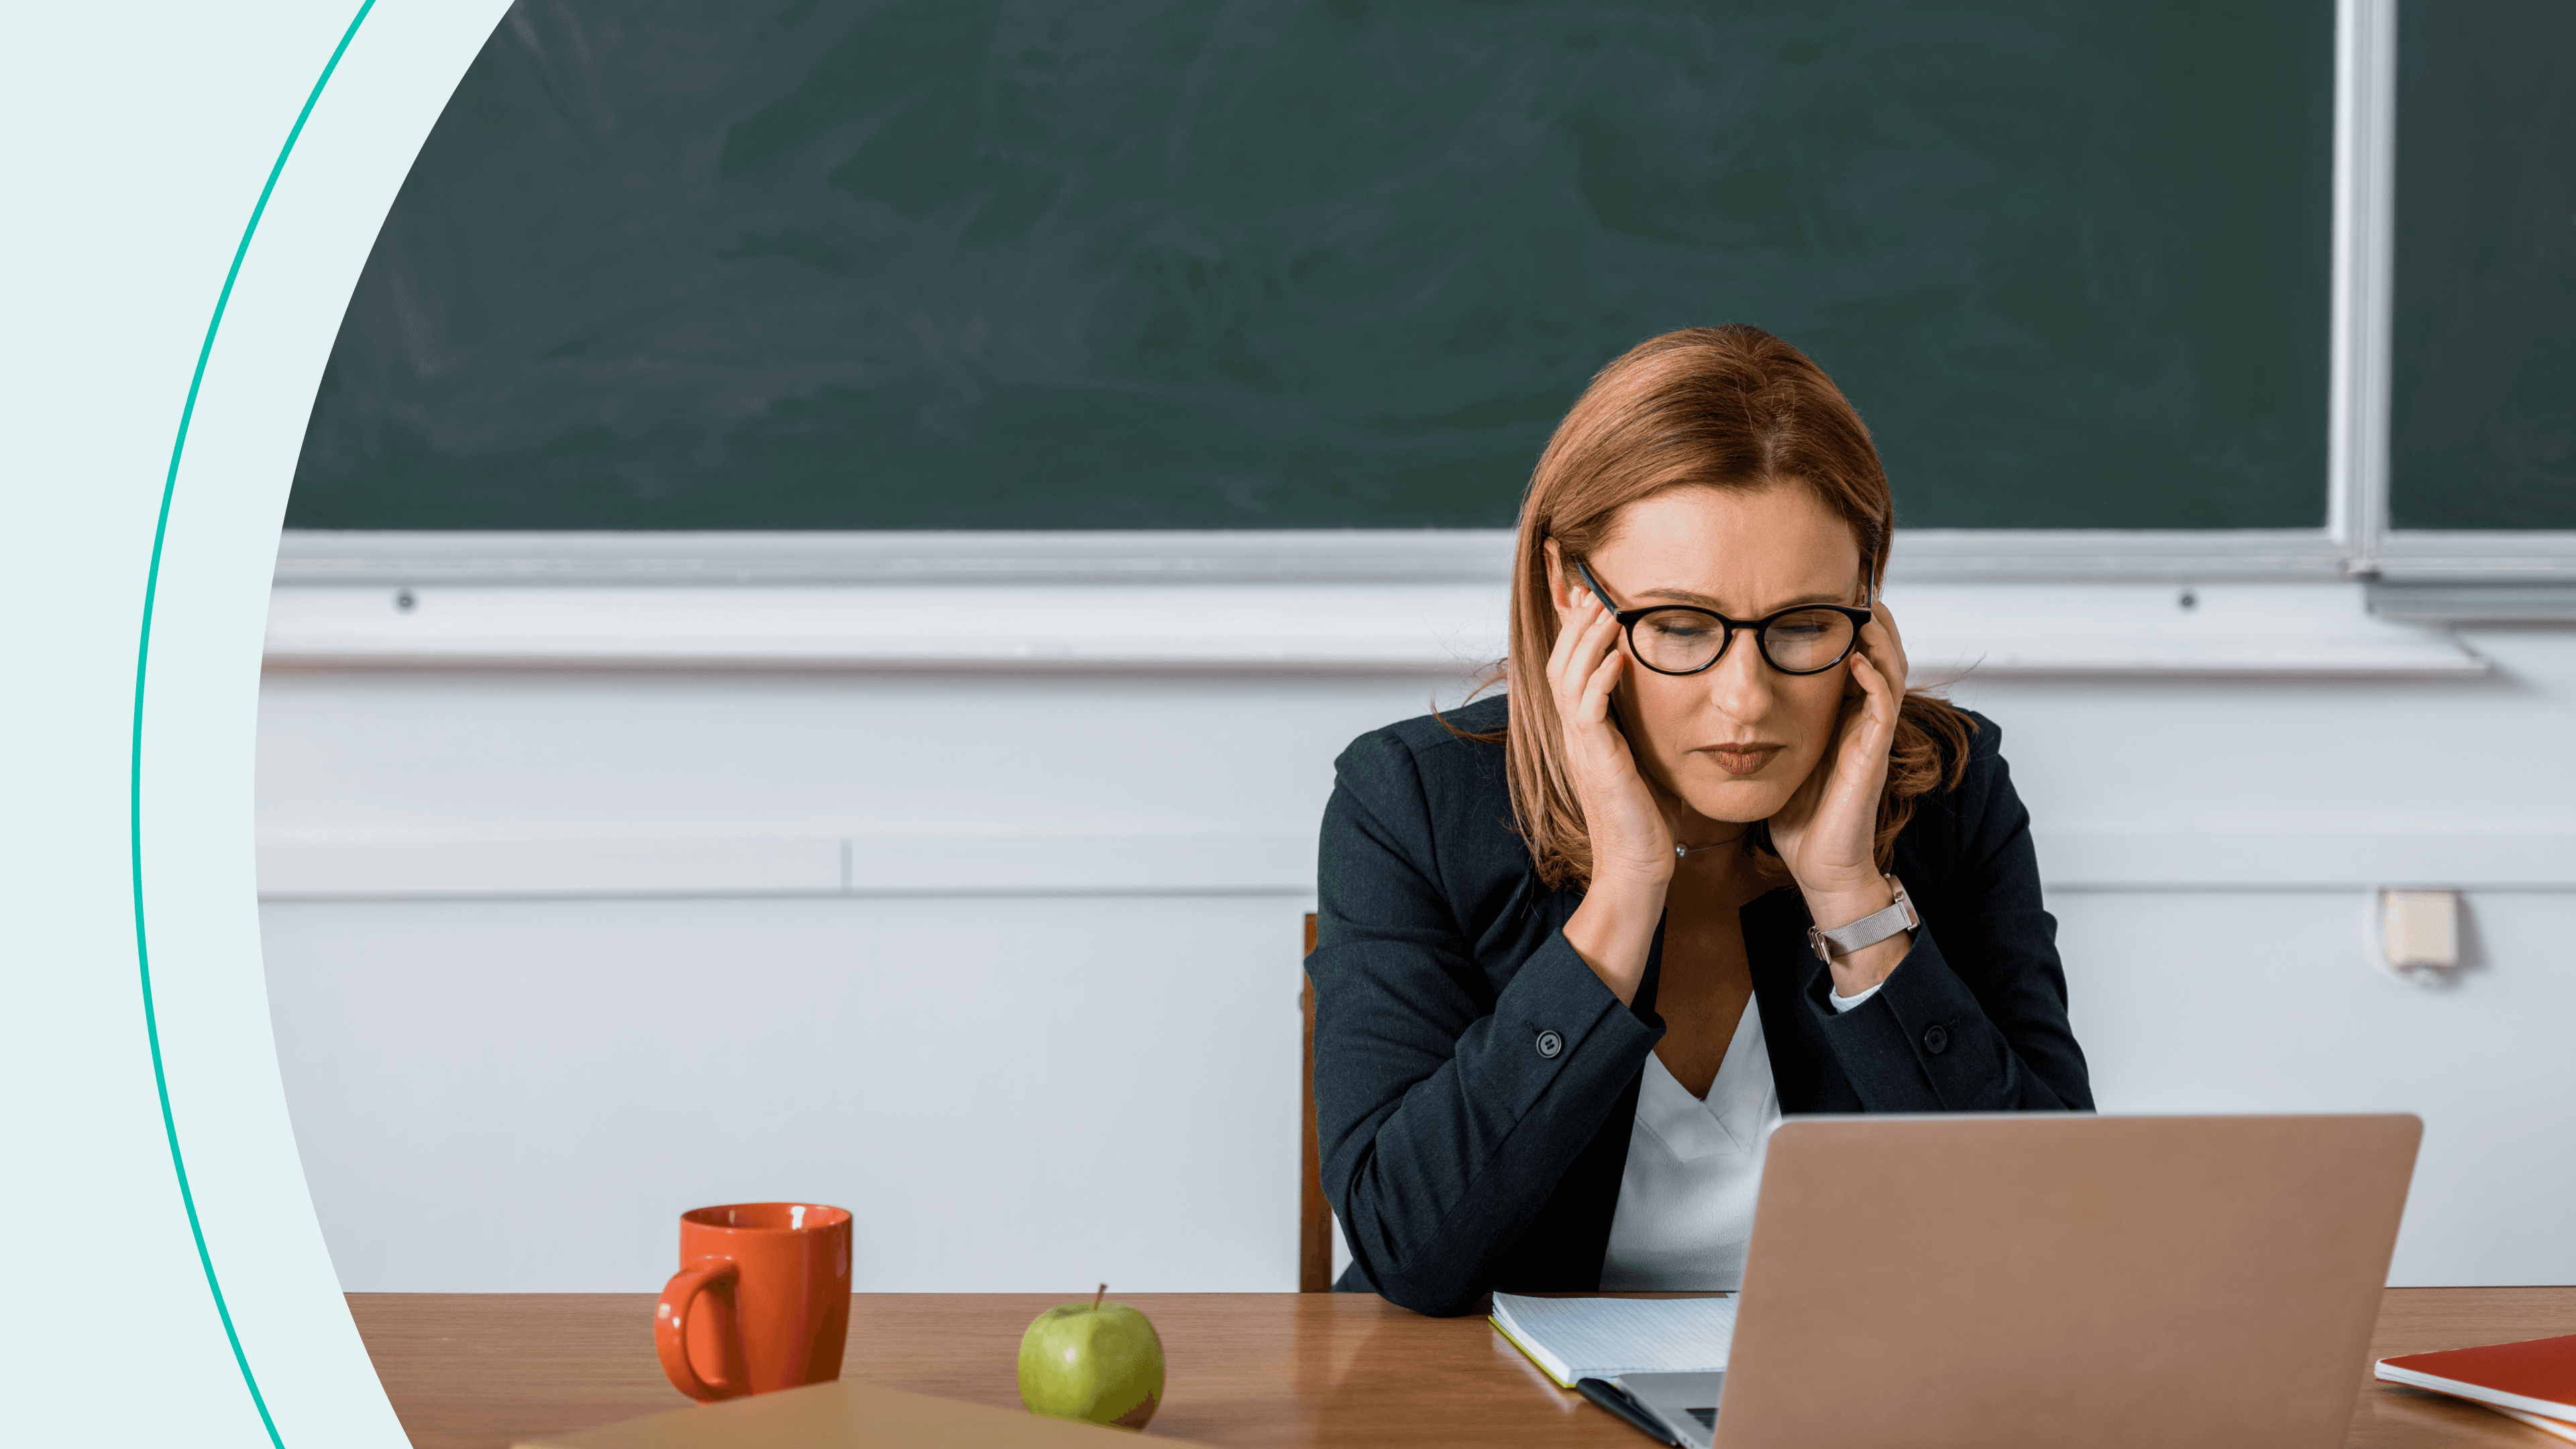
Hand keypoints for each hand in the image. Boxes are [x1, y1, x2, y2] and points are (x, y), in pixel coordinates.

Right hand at [1546, 585, 1672, 885]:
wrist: (1636, 868)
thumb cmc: (1645, 821)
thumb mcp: (1641, 763)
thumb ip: (1640, 730)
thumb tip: (1663, 701)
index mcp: (1584, 734)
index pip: (1568, 671)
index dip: (1575, 635)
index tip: (1593, 602)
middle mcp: (1575, 736)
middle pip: (1559, 664)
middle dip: (1576, 625)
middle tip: (1594, 592)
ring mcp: (1582, 748)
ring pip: (1568, 678)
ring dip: (1587, 640)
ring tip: (1606, 610)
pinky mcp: (1597, 762)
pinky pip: (1588, 711)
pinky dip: (1600, 679)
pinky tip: (1618, 656)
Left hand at [1767, 599, 1910, 986]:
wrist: (1818, 865)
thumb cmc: (1796, 815)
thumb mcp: (1775, 756)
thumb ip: (1763, 725)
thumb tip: (1722, 700)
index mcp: (1839, 715)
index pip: (1852, 654)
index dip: (1842, 623)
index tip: (1819, 593)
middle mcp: (1860, 718)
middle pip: (1881, 650)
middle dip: (1868, 616)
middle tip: (1849, 587)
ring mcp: (1871, 734)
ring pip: (1891, 667)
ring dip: (1879, 636)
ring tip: (1860, 608)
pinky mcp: (1874, 752)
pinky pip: (1883, 703)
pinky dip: (1874, 675)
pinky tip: (1856, 657)